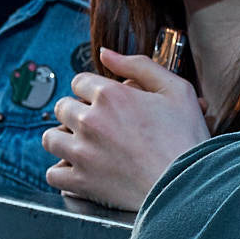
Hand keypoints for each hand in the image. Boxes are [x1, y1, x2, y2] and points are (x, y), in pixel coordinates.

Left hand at [42, 48, 210, 209]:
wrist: (188, 184)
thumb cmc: (186, 138)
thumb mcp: (176, 89)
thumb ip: (139, 65)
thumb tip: (106, 53)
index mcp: (111, 95)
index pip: (79, 82)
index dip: (92, 89)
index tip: (103, 101)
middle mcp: (90, 121)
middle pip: (62, 107)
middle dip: (76, 111)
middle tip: (96, 123)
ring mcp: (82, 152)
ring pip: (50, 138)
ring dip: (64, 138)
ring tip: (82, 144)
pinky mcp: (81, 181)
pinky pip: (53, 173)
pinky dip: (62, 171)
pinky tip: (78, 168)